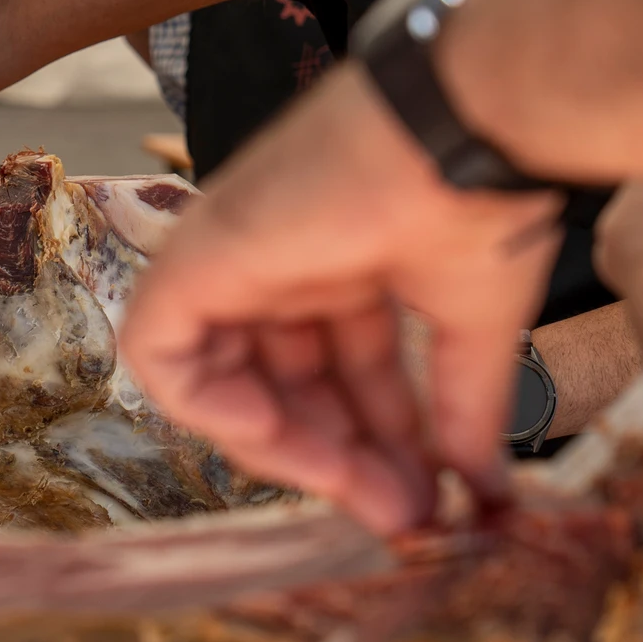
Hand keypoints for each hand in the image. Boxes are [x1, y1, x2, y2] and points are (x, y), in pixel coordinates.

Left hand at [120, 66, 564, 534]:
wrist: (468, 129)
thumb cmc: (480, 195)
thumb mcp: (472, 321)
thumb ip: (463, 404)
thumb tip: (482, 486)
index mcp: (341, 263)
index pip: (335, 374)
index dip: (375, 440)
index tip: (430, 495)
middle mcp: (280, 262)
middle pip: (283, 386)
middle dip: (342, 458)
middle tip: (404, 513)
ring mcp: (234, 258)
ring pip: (223, 381)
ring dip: (290, 450)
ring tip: (364, 492)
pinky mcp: (196, 254)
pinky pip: (160, 353)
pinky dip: (207, 407)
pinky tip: (281, 439)